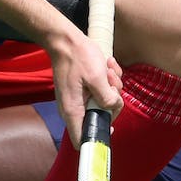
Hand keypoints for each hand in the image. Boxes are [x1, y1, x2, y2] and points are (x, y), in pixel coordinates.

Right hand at [45, 26, 121, 144]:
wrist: (66, 40)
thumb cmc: (78, 57)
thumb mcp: (96, 77)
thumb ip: (107, 98)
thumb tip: (114, 107)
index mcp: (73, 111)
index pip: (82, 140)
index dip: (97, 139)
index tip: (111, 128)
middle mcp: (75, 108)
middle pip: (100, 118)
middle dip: (111, 101)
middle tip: (111, 84)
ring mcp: (80, 99)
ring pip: (104, 102)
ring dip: (112, 85)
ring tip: (107, 70)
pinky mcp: (85, 90)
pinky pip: (102, 91)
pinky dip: (108, 79)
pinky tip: (106, 65)